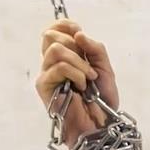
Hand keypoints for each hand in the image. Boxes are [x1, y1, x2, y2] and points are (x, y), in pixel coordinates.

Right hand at [34, 19, 120, 147]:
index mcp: (65, 55)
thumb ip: (95, 48)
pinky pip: (58, 67)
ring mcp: (46, 74)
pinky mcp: (44, 86)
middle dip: (75, 47)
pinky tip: (82, 86)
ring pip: (55, 50)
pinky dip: (76, 74)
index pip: (54, 29)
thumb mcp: (105, 67)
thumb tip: (78, 33)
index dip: (66, 26)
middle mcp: (52, 63)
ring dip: (78, 62)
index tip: (80, 34)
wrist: (102, 123)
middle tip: (88, 66)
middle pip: (50, 35)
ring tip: (88, 78)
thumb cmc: (102, 99)